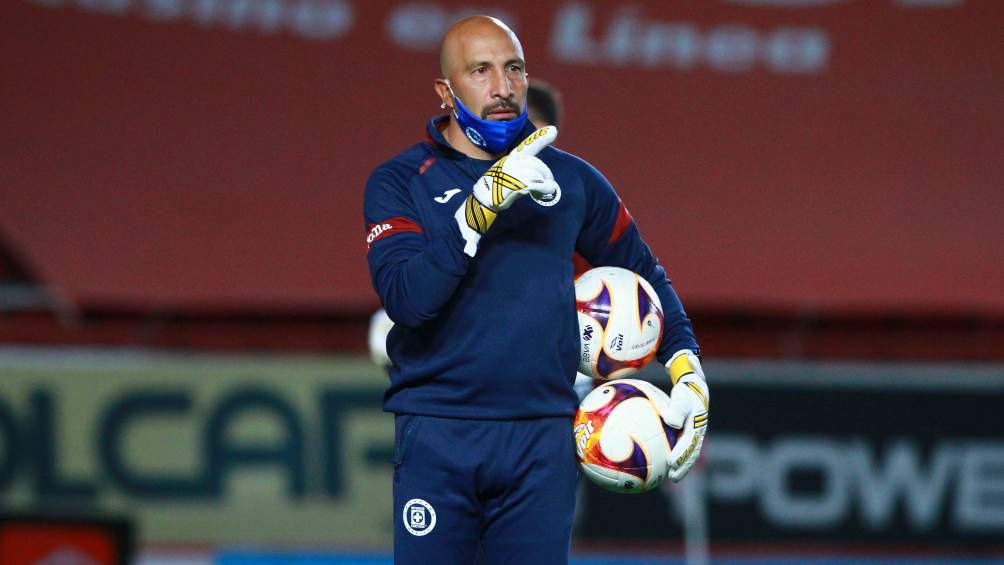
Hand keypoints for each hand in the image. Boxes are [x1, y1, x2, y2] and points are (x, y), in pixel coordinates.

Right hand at [455, 127, 559, 238]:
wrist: (482, 201)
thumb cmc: (496, 189)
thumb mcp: (508, 175)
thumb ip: (521, 171)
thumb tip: (538, 176)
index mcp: (510, 159)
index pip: (527, 145)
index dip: (540, 138)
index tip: (553, 130)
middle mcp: (511, 162)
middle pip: (536, 163)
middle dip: (546, 173)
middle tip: (550, 181)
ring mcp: (512, 172)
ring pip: (537, 173)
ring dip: (545, 182)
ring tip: (547, 189)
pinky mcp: (515, 183)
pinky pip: (536, 183)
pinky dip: (545, 188)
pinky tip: (546, 192)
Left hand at [662, 349, 708, 481]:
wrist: (695, 387)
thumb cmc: (685, 392)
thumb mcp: (682, 397)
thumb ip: (677, 409)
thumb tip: (670, 422)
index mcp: (697, 427)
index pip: (688, 444)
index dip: (681, 455)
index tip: (671, 463)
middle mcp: (697, 433)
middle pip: (691, 454)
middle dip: (683, 467)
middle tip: (672, 477)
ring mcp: (695, 435)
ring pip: (689, 454)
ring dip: (682, 466)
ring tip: (670, 477)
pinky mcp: (689, 435)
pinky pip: (683, 448)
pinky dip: (677, 457)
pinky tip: (663, 463)